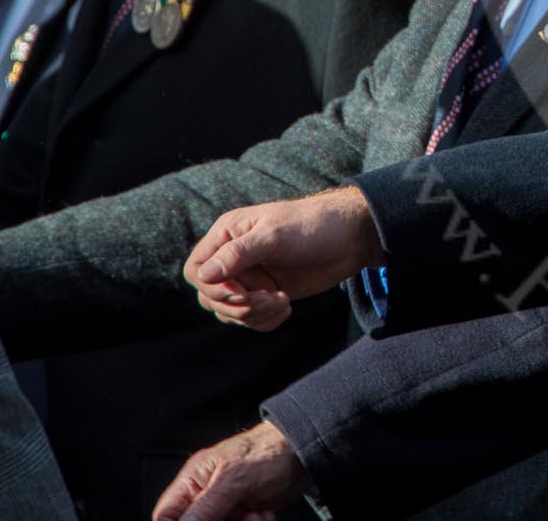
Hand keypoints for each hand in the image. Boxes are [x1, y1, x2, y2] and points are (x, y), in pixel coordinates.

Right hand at [152, 422, 308, 520]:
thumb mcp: (233, 480)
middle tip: (237, 519)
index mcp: (192, 481)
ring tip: (254, 516)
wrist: (305, 452)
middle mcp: (204, 495)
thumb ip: (205, 507)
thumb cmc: (268, 451)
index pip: (165, 515)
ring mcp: (224, 506)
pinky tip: (263, 515)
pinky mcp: (242, 514)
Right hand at [183, 187, 381, 330]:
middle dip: (239, 305)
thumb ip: (238, 254)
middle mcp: (233, 258)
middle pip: (209, 297)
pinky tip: (287, 308)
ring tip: (283, 301)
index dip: (214, 288)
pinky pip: (249, 319)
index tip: (245, 290)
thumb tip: (203, 274)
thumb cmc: (313, 226)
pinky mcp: (266, 294)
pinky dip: (264, 321)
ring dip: (254, 315)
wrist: (351, 238)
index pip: (196, 270)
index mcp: (227, 235)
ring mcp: (249, 278)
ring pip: (228, 312)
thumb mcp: (275, 235)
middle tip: (272, 297)